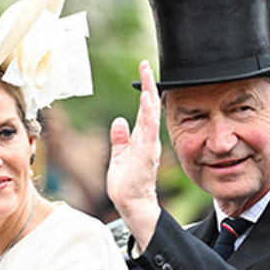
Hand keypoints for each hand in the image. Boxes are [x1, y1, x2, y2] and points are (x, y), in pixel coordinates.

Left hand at [107, 60, 162, 250]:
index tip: (142, 72)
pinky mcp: (146, 154)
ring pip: (150, 115)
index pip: (144, 110)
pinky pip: (149, 130)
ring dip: (149, 95)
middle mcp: (147, 140)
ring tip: (147, 76)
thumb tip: (118, 121)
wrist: (131, 204)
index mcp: (141, 139)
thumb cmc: (127, 184)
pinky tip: (147, 99)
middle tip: (145, 65)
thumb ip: (120, 139)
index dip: (144, 91)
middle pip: (149, 107)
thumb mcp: (118, 156)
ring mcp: (148, 146)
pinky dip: (148, 114)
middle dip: (148, 86)